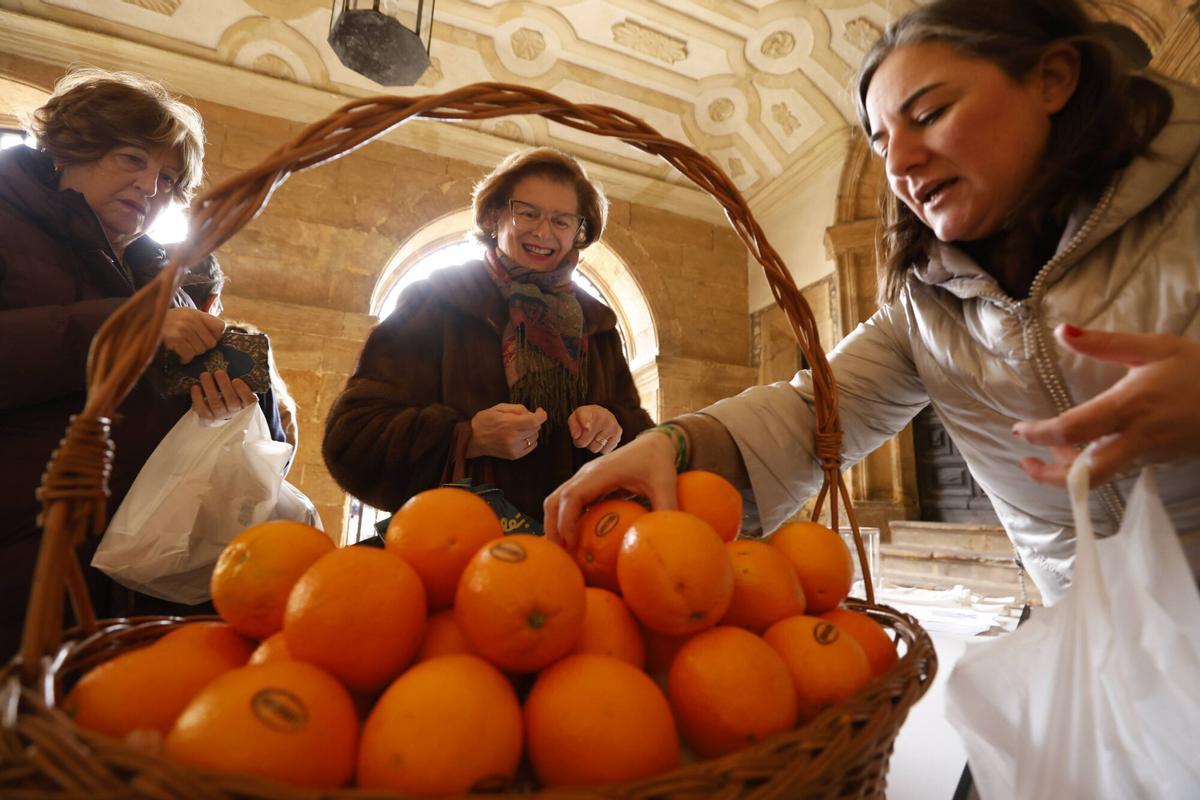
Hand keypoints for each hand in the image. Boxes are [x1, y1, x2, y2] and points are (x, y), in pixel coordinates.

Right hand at [163, 307, 223, 363]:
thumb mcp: (187, 317)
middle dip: (202, 347)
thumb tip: (219, 337)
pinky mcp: (174, 338)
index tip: (207, 338)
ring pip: (200, 350)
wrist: (145, 324)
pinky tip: (179, 354)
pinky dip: (185, 358)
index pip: (220, 326)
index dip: (216, 336)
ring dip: (193, 353)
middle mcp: (191, 319)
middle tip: (191, 345)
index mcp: (196, 313)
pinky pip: (189, 355)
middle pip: (211, 343)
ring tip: (183, 347)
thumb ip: (203, 323)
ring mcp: (182, 328)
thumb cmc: (169, 322)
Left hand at [190, 370, 257, 420]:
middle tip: (218, 372)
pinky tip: (196, 387)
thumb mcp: (239, 387)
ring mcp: (220, 416)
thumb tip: (237, 359)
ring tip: (205, 375)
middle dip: (225, 386)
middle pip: (232, 403)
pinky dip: (198, 398)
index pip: (250, 401)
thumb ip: (241, 379)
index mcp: (246, 404)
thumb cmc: (231, 392)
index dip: (243, 391)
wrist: (219, 408)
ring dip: (210, 389)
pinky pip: (202, 410)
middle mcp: (234, 412)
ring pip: (216, 405)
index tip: (236, 380)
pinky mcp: (207, 417)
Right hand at [466, 403, 547, 459]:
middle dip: (533, 421)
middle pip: (536, 428)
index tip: (540, 411)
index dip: (542, 415)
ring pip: (535, 437)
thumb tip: (533, 413)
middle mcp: (513, 438)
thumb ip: (518, 408)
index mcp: (509, 424)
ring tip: (518, 428)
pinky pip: (531, 446)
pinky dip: (529, 440)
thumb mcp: (500, 407)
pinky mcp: (514, 456)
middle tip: (522, 419)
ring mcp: (514, 448)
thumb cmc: (485, 420)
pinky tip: (520, 436)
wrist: (473, 439)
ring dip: (531, 431)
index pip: (535, 421)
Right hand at [543, 431, 677, 550]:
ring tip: (563, 552)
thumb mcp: (666, 485)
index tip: (571, 545)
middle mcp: (586, 474)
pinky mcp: (587, 483)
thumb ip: (667, 509)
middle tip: (559, 555)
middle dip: (552, 527)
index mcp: (601, 472)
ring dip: (554, 524)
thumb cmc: (659, 462)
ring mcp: (584, 478)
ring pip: (556, 500)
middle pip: (554, 500)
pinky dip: (564, 520)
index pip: (572, 496)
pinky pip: (567, 502)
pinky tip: (574, 542)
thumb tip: (666, 539)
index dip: (566, 521)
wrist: (654, 443)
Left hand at [567, 404, 620, 453]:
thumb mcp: (575, 418)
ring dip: (592, 445)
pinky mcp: (618, 433)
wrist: (602, 414)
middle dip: (581, 442)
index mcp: (588, 411)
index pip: (585, 417)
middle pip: (585, 442)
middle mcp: (603, 417)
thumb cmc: (586, 418)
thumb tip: (576, 436)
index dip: (585, 423)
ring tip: (593, 436)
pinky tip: (601, 439)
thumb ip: (573, 426)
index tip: (587, 427)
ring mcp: (612, 425)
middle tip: (583, 436)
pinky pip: (605, 451)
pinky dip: (601, 448)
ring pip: (595, 448)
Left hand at [1012, 325, 1199, 485]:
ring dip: (1070, 469)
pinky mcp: (1159, 462)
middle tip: (1025, 463)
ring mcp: (1150, 455)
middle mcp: (1138, 438)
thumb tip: (1060, 331)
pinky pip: (1118, 469)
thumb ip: (1104, 343)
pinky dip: (1093, 464)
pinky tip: (1082, 449)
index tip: (1019, 429)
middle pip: (1086, 474)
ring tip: (1050, 450)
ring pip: (1101, 475)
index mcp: (1130, 407)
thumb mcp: (1155, 348)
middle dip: (1050, 476)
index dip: (1040, 434)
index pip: (1074, 429)